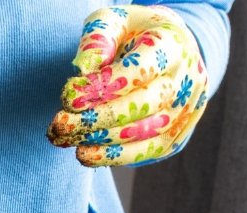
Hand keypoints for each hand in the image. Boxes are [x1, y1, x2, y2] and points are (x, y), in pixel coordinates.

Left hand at [47, 5, 208, 166]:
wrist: (170, 52)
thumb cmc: (133, 35)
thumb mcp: (114, 21)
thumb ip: (98, 39)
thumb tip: (84, 69)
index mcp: (173, 45)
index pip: (139, 70)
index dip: (102, 87)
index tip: (67, 96)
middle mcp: (186, 80)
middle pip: (142, 106)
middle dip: (96, 118)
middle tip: (60, 123)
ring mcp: (185, 112)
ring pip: (142, 134)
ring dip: (99, 140)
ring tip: (64, 138)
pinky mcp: (175, 138)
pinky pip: (145, 153)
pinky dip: (112, 156)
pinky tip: (85, 153)